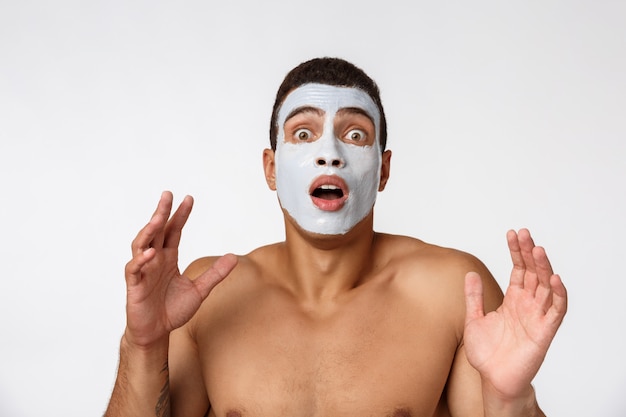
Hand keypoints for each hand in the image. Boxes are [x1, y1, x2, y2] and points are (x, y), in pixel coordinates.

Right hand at [124, 191, 237, 347]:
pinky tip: (150, 253)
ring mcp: (143, 271)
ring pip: (141, 244)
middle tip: (168, 195)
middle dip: (161, 213)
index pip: (173, 231)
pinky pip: (134, 269)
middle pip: (156, 231)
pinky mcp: (134, 286)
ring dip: (148, 230)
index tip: (188, 199)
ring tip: (158, 218)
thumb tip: (234, 257)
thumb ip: (215, 274)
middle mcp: (154, 260)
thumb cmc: (173, 310)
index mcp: (168, 258)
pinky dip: (141, 260)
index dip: (180, 215)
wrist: (156, 333)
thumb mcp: (199, 290)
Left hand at [463, 229, 566, 399]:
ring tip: (538, 249)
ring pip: (546, 287)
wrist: (493, 380)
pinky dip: (558, 294)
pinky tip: (555, 278)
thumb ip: (473, 297)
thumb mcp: (473, 319)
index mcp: (513, 300)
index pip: (518, 270)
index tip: (512, 233)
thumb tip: (470, 273)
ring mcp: (537, 317)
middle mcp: (527, 305)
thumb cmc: (487, 354)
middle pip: (533, 273)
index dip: (517, 252)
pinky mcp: (544, 332)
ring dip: (544, 268)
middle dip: (529, 253)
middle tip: (524, 233)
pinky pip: (556, 310)